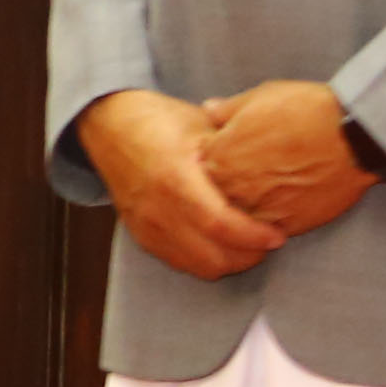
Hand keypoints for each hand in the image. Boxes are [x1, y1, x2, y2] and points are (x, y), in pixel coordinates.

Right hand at [78, 87, 286, 280]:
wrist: (108, 125)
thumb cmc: (159, 120)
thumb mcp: (201, 125)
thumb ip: (235, 151)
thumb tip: (276, 168)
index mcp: (173, 177)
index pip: (219, 224)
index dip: (253, 236)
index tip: (277, 235)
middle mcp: (156, 208)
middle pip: (211, 256)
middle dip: (248, 256)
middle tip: (268, 241)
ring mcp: (145, 224)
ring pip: (197, 266)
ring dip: (228, 261)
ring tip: (247, 244)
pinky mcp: (140, 234)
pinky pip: (179, 262)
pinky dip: (204, 260)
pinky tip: (219, 243)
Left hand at [201, 77, 383, 239]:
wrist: (356, 136)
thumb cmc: (306, 111)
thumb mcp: (259, 98)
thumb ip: (227, 110)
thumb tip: (208, 109)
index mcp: (218, 158)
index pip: (201, 165)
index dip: (217, 157)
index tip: (232, 150)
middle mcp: (233, 189)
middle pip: (220, 193)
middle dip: (232, 182)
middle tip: (257, 169)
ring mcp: (260, 211)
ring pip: (244, 215)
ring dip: (253, 204)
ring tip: (275, 186)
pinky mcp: (289, 226)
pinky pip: (272, 229)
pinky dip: (277, 218)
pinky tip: (290, 201)